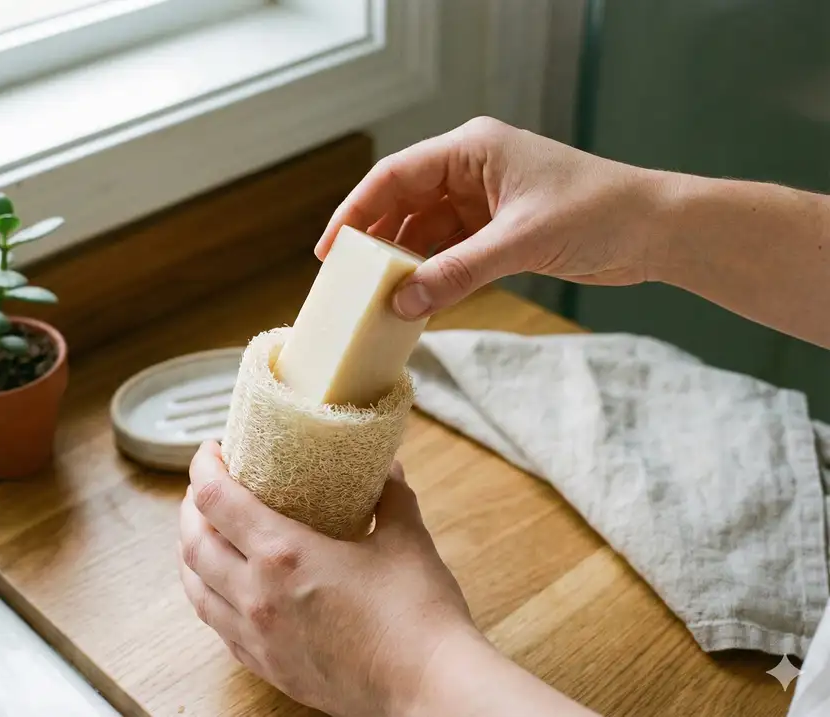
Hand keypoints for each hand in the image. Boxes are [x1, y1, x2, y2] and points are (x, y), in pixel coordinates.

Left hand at [178, 441, 476, 716]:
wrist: (428, 689)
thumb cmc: (418, 615)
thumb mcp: (406, 538)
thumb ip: (390, 496)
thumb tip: (386, 468)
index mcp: (284, 556)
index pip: (216, 500)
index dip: (204, 468)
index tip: (211, 451)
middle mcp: (257, 597)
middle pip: (193, 543)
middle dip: (190, 508)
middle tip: (206, 488)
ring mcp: (258, 638)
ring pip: (195, 590)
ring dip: (191, 554)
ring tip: (205, 533)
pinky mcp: (268, 667)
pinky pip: (218, 627)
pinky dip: (210, 597)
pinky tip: (226, 588)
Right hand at [316, 116, 668, 319]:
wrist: (655, 230)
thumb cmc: (599, 212)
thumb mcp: (519, 243)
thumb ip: (458, 273)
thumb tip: (403, 303)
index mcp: (472, 148)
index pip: (396, 175)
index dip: (356, 210)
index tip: (330, 248)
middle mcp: (472, 169)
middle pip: (404, 201)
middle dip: (375, 239)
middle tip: (346, 278)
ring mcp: (485, 200)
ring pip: (425, 229)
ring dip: (403, 260)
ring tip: (376, 294)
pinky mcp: (498, 229)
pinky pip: (450, 250)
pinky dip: (433, 273)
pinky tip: (416, 297)